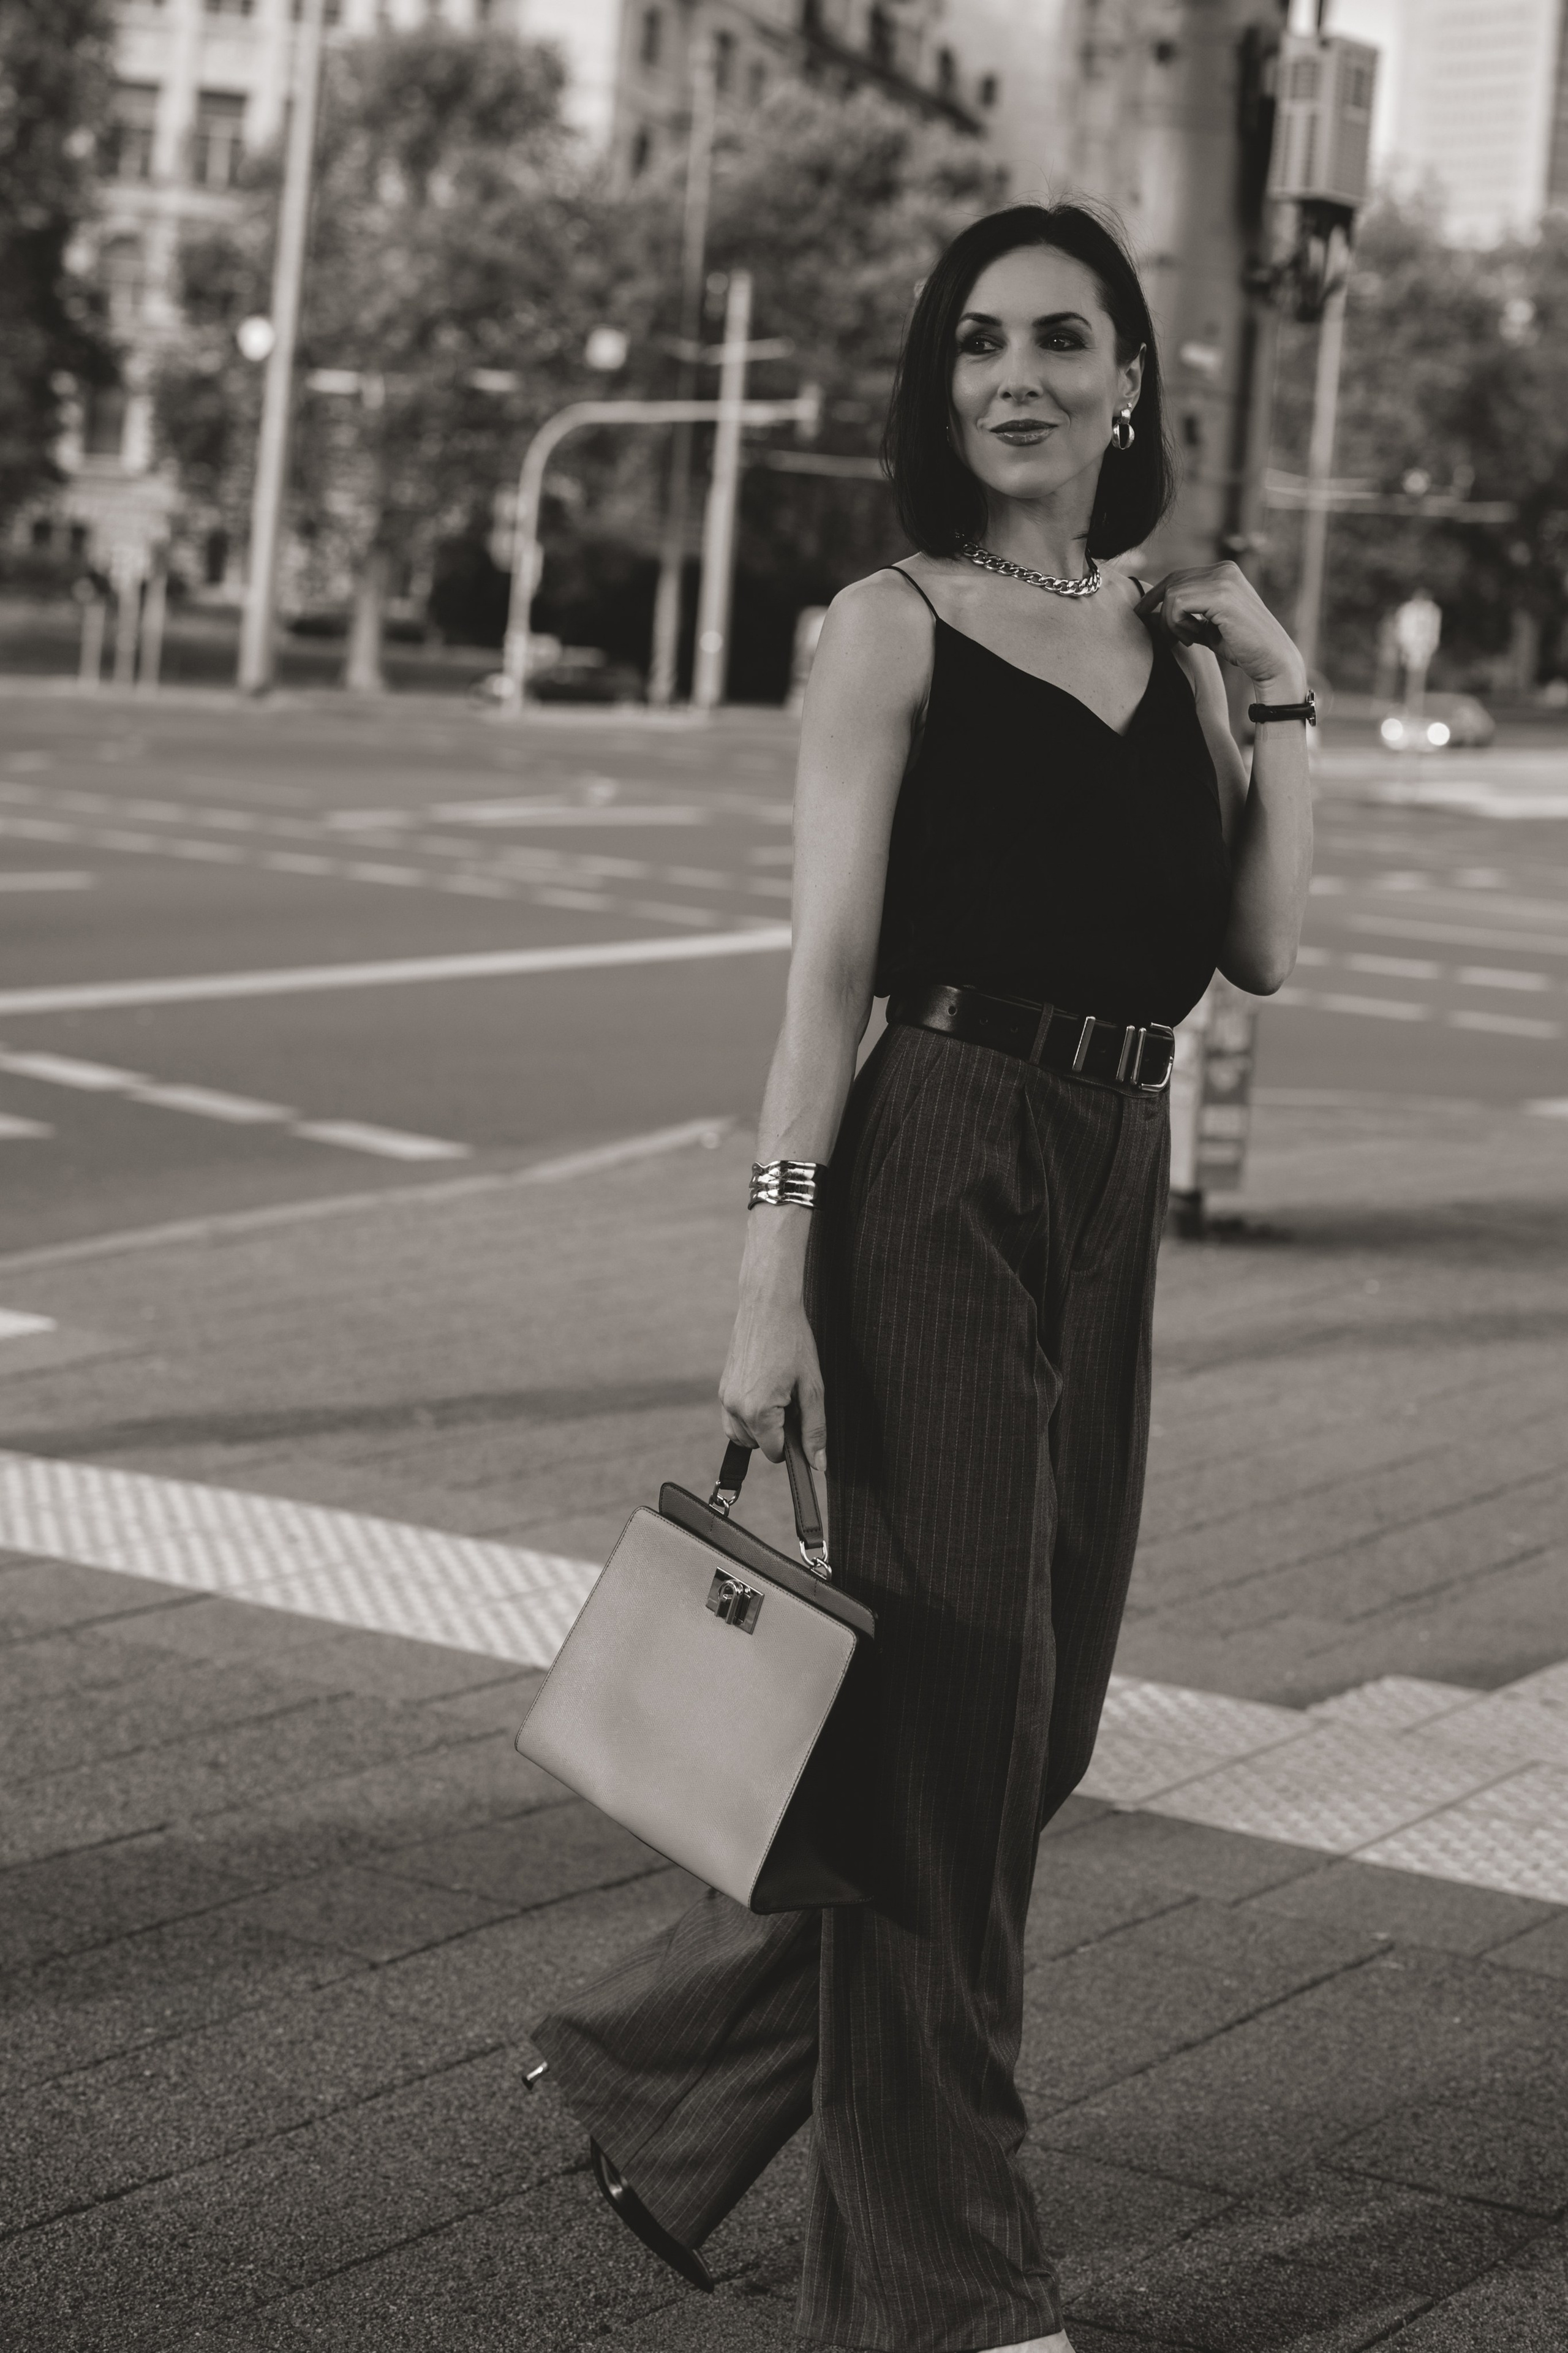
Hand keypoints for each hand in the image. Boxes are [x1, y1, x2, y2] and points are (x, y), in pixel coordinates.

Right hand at [719, 1288, 827, 1469]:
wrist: (767, 1306)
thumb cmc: (793, 1342)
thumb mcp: (812, 1387)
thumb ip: (815, 1429)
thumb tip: (818, 1464)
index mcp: (758, 1412)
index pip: (775, 1453)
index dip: (794, 1443)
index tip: (802, 1419)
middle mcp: (735, 1408)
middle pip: (759, 1446)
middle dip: (778, 1431)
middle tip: (792, 1398)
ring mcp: (725, 1397)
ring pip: (743, 1435)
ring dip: (762, 1426)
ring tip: (780, 1395)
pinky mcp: (723, 1387)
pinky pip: (733, 1418)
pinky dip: (749, 1416)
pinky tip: (766, 1391)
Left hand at [1136, 562, 1306, 695]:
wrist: (1270, 660)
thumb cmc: (1239, 647)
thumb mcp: (1203, 629)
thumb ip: (1180, 619)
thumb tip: (1145, 616)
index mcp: (1223, 572)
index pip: (1178, 577)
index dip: (1155, 596)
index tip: (1140, 615)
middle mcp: (1224, 568)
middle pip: (1172, 582)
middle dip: (1162, 613)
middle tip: (1170, 639)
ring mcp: (1224, 578)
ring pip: (1172, 594)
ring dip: (1173, 623)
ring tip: (1191, 640)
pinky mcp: (1221, 594)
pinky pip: (1178, 604)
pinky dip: (1179, 625)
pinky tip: (1196, 638)